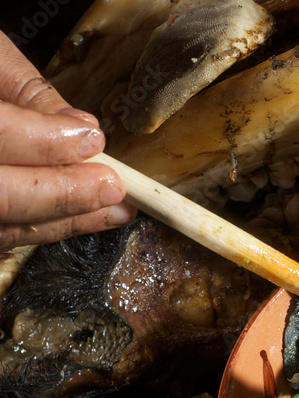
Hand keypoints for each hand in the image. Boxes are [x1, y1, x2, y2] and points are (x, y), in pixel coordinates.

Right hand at [0, 34, 134, 251]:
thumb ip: (23, 88)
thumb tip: (77, 123)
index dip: (45, 142)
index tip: (92, 138)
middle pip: (1, 196)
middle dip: (62, 193)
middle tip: (111, 185)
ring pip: (3, 225)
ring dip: (63, 220)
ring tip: (113, 208)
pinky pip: (1, 233)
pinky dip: (43, 227)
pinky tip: (80, 216)